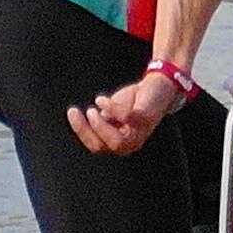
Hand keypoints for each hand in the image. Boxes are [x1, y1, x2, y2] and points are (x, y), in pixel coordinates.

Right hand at [69, 73, 185, 155]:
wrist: (160, 85)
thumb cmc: (135, 101)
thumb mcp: (113, 112)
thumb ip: (101, 119)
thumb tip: (85, 122)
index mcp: (121, 142)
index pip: (96, 146)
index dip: (81, 131)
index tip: (72, 112)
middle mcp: (131, 143)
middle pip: (102, 147)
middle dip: (87, 131)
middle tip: (79, 111)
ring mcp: (140, 132)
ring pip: (117, 143)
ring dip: (100, 127)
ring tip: (92, 110)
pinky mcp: (147, 118)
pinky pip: (127, 119)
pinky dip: (112, 110)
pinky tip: (101, 99)